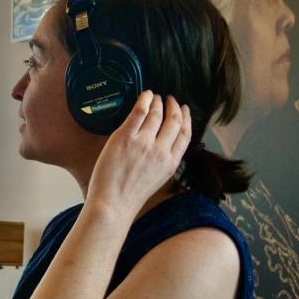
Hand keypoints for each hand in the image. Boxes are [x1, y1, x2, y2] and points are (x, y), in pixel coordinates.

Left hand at [86, 91, 190, 219]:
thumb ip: (162, 161)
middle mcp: (161, 151)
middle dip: (173, 107)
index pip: (185, 135)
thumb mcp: (157, 179)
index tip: (184, 110)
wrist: (112, 203)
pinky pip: (139, 112)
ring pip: (157, 115)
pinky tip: (145, 95)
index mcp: (171, 163)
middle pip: (174, 121)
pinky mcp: (125, 138)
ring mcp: (143, 143)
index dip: (186, 119)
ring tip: (156, 97)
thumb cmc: (129, 196)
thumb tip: (161, 145)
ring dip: (158, 103)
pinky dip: (144, 100)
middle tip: (170, 99)